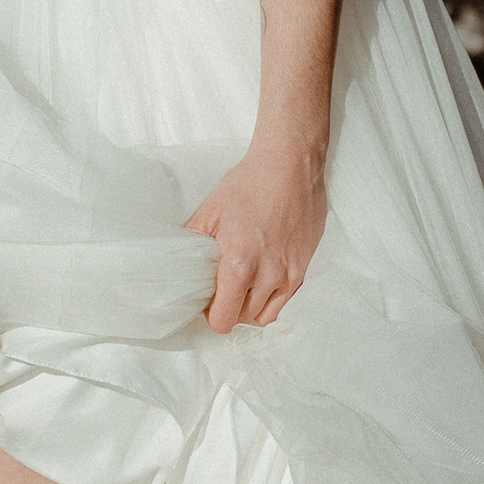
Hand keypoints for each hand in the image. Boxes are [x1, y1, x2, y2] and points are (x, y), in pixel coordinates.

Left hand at [186, 141, 326, 330]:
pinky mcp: (304, 266)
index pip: (223, 319)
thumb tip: (180, 264)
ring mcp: (290, 273)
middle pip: (243, 318)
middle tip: (222, 286)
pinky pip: (286, 299)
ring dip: (251, 305)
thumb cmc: (250, 183)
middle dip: (230, 307)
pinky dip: (272, 296)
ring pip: (266, 314)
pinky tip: (263, 276)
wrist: (290, 165)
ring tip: (243, 284)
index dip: (211, 313)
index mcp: (240, 264)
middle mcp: (268, 275)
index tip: (208, 299)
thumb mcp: (210, 211)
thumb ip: (192, 243)